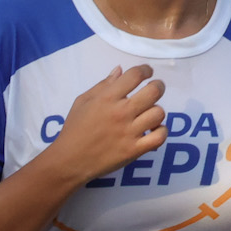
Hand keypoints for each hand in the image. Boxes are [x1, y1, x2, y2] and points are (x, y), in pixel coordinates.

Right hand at [40, 66, 166, 182]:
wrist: (70, 160)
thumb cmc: (74, 129)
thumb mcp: (82, 101)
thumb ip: (102, 85)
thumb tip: (120, 70)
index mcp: (107, 98)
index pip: (135, 75)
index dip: (145, 70)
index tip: (147, 72)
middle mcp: (121, 112)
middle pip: (153, 92)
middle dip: (158, 86)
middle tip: (155, 89)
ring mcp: (129, 132)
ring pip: (158, 113)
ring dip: (156, 111)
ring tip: (149, 114)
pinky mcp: (134, 149)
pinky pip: (159, 137)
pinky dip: (160, 132)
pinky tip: (153, 131)